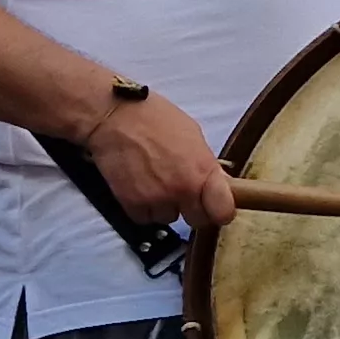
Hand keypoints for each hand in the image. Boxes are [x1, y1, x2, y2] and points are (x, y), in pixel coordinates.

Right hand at [81, 81, 234, 233]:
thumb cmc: (154, 118)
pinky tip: (140, 186)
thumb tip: (220, 184)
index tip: (217, 207)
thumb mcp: (192, 135)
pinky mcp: (132, 205)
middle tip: (184, 192)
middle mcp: (182, 190)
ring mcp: (157, 200)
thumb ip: (206, 165)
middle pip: (198, 220)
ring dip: (165, 206)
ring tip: (155, 181)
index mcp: (202, 170)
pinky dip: (143, 207)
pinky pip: (145, 218)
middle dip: (193, 209)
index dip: (221, 211)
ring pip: (169, 218)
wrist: (115, 117)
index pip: (224, 212)